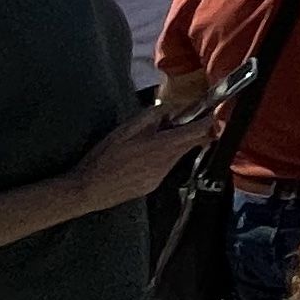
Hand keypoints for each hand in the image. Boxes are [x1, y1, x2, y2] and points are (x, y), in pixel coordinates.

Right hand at [67, 104, 211, 212]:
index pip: (197, 133)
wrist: (88, 190)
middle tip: (181, 121)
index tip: (212, 113)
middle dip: (191, 132)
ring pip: (178, 156)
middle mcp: (167, 163)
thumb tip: (170, 110)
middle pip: (191, 145)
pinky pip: (166, 167)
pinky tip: (145, 156)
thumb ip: (151, 117)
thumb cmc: (104, 157)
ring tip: (155, 138)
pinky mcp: (153, 186)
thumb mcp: (125, 129)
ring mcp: (161, 177)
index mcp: (161, 146)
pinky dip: (163, 157)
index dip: (208, 122)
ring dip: (175, 144)